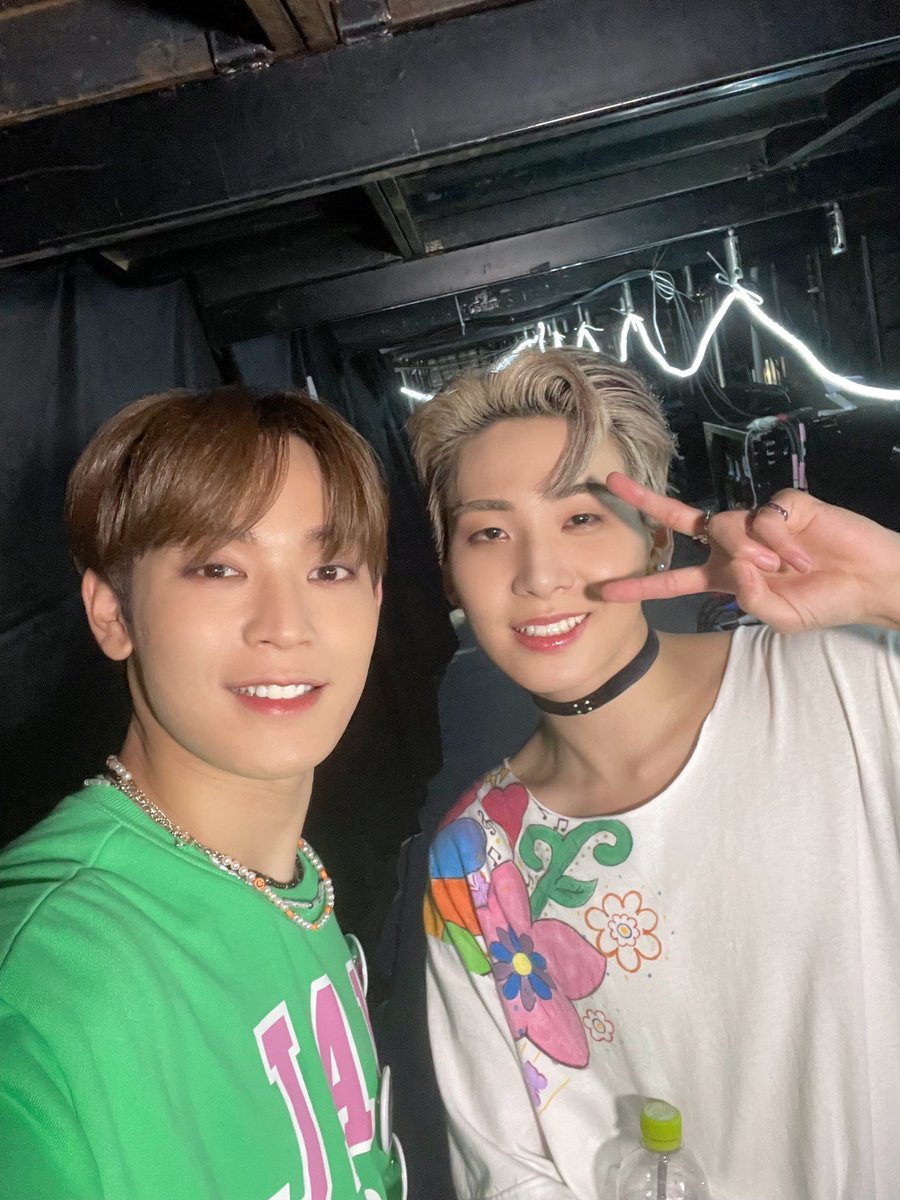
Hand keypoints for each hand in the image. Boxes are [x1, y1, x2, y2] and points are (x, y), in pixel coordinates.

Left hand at [600, 473, 899, 632]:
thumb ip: (752, 600)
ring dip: (752, 551)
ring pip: (726, 524)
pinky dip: (780, 540)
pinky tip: (803, 552)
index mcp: (726, 576)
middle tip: (611, 482)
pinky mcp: (782, 504)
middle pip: (680, 519)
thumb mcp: (782, 619)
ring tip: (786, 568)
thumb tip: (737, 565)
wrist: (868, 580)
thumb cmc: (824, 602)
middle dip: (644, 501)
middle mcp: (734, 545)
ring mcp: (756, 521)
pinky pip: (763, 516)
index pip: (674, 580)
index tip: (604, 590)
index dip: (641, 586)